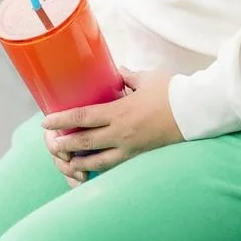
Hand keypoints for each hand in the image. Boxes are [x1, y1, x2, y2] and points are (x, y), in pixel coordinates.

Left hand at [42, 68, 183, 175]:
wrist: (193, 113)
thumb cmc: (171, 92)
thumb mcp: (146, 78)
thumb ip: (127, 77)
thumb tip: (116, 72)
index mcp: (120, 112)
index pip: (83, 117)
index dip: (62, 120)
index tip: (47, 121)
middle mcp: (121, 133)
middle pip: (84, 143)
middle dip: (64, 144)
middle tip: (51, 144)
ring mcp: (129, 148)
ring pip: (97, 161)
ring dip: (78, 161)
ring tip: (66, 160)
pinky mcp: (138, 156)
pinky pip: (114, 165)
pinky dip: (99, 168)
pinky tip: (91, 167)